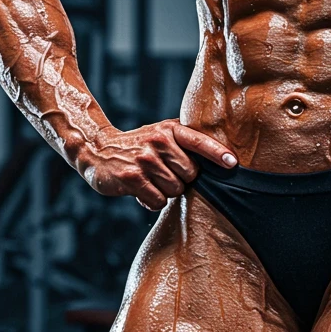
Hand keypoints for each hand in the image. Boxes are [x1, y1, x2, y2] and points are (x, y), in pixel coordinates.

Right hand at [77, 120, 236, 209]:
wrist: (97, 150)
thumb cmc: (139, 146)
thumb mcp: (161, 134)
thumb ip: (184, 143)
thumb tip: (220, 160)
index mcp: (169, 129)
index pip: (199, 141)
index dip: (217, 153)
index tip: (233, 163)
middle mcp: (158, 141)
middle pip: (191, 175)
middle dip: (181, 180)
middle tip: (164, 173)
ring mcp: (144, 159)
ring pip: (175, 190)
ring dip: (166, 192)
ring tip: (151, 180)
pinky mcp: (131, 177)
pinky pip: (158, 201)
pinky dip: (152, 201)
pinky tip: (141, 190)